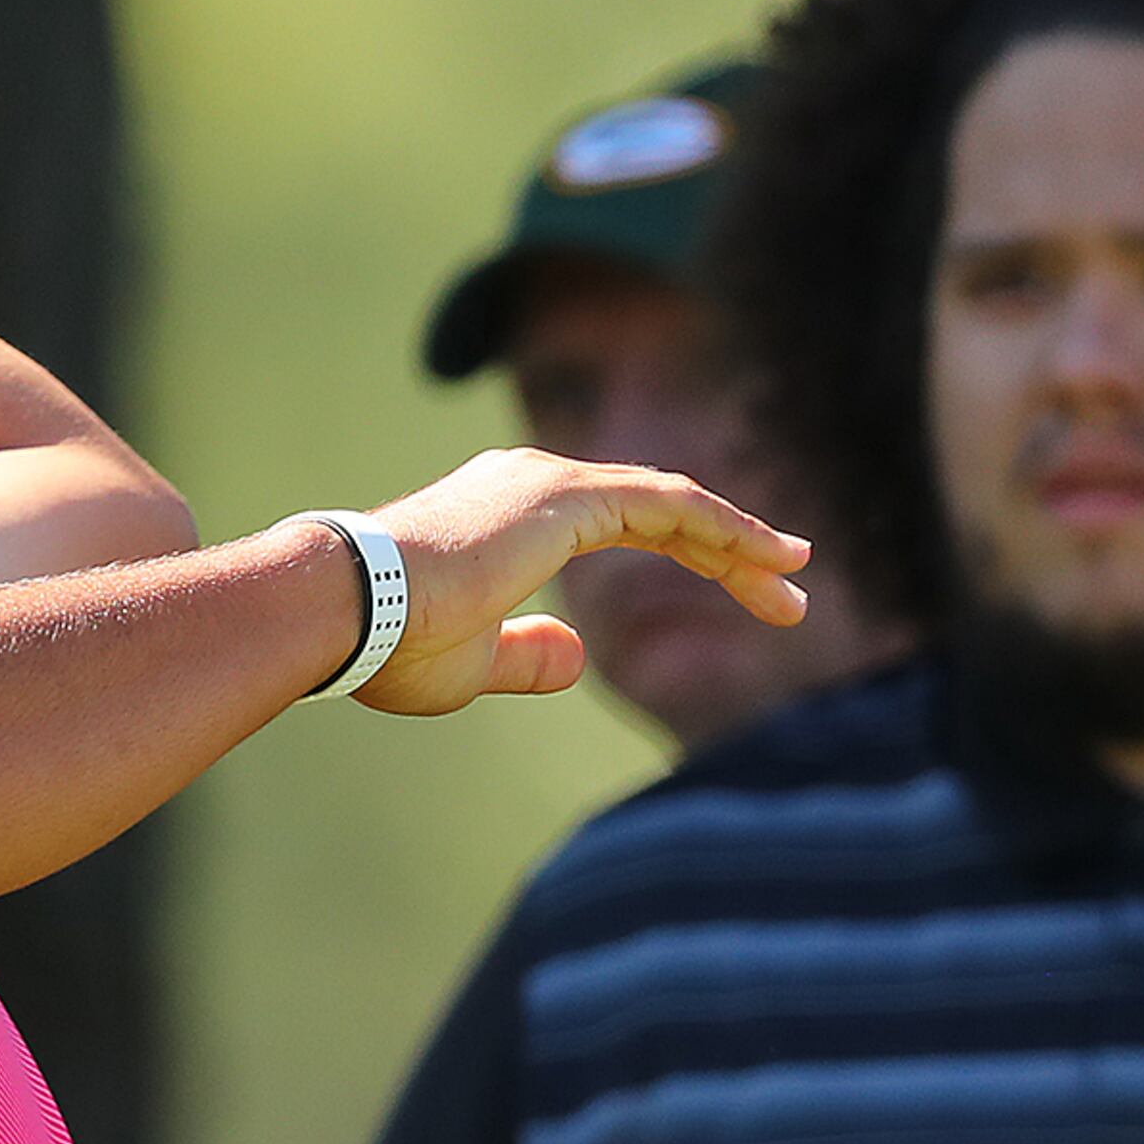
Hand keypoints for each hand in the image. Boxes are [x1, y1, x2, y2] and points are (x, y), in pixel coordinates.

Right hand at [340, 447, 810, 716]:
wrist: (347, 609)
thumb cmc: (389, 641)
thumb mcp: (471, 662)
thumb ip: (526, 654)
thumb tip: (577, 657)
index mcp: (509, 513)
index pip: (623, 523)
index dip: (690, 555)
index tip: (742, 591)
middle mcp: (535, 481)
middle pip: (659, 510)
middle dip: (729, 551)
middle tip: (788, 593)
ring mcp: (552, 484)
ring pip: (675, 506)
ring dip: (741, 544)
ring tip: (795, 581)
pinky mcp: (569, 500)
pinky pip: (673, 508)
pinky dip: (727, 530)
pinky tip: (773, 559)